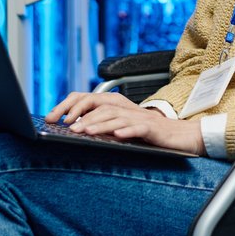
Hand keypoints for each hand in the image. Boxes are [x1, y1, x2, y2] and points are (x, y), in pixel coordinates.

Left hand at [46, 92, 205, 155]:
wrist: (180, 136)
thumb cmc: (150, 134)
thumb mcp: (123, 127)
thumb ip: (103, 125)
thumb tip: (75, 128)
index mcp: (118, 106)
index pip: (89, 99)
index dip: (71, 105)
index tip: (53, 117)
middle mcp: (127, 108)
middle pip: (100, 105)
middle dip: (81, 114)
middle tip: (66, 126)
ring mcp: (140, 117)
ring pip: (115, 117)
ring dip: (98, 124)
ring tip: (84, 131)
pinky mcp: (152, 128)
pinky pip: (137, 128)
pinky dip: (126, 131)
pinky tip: (116, 136)